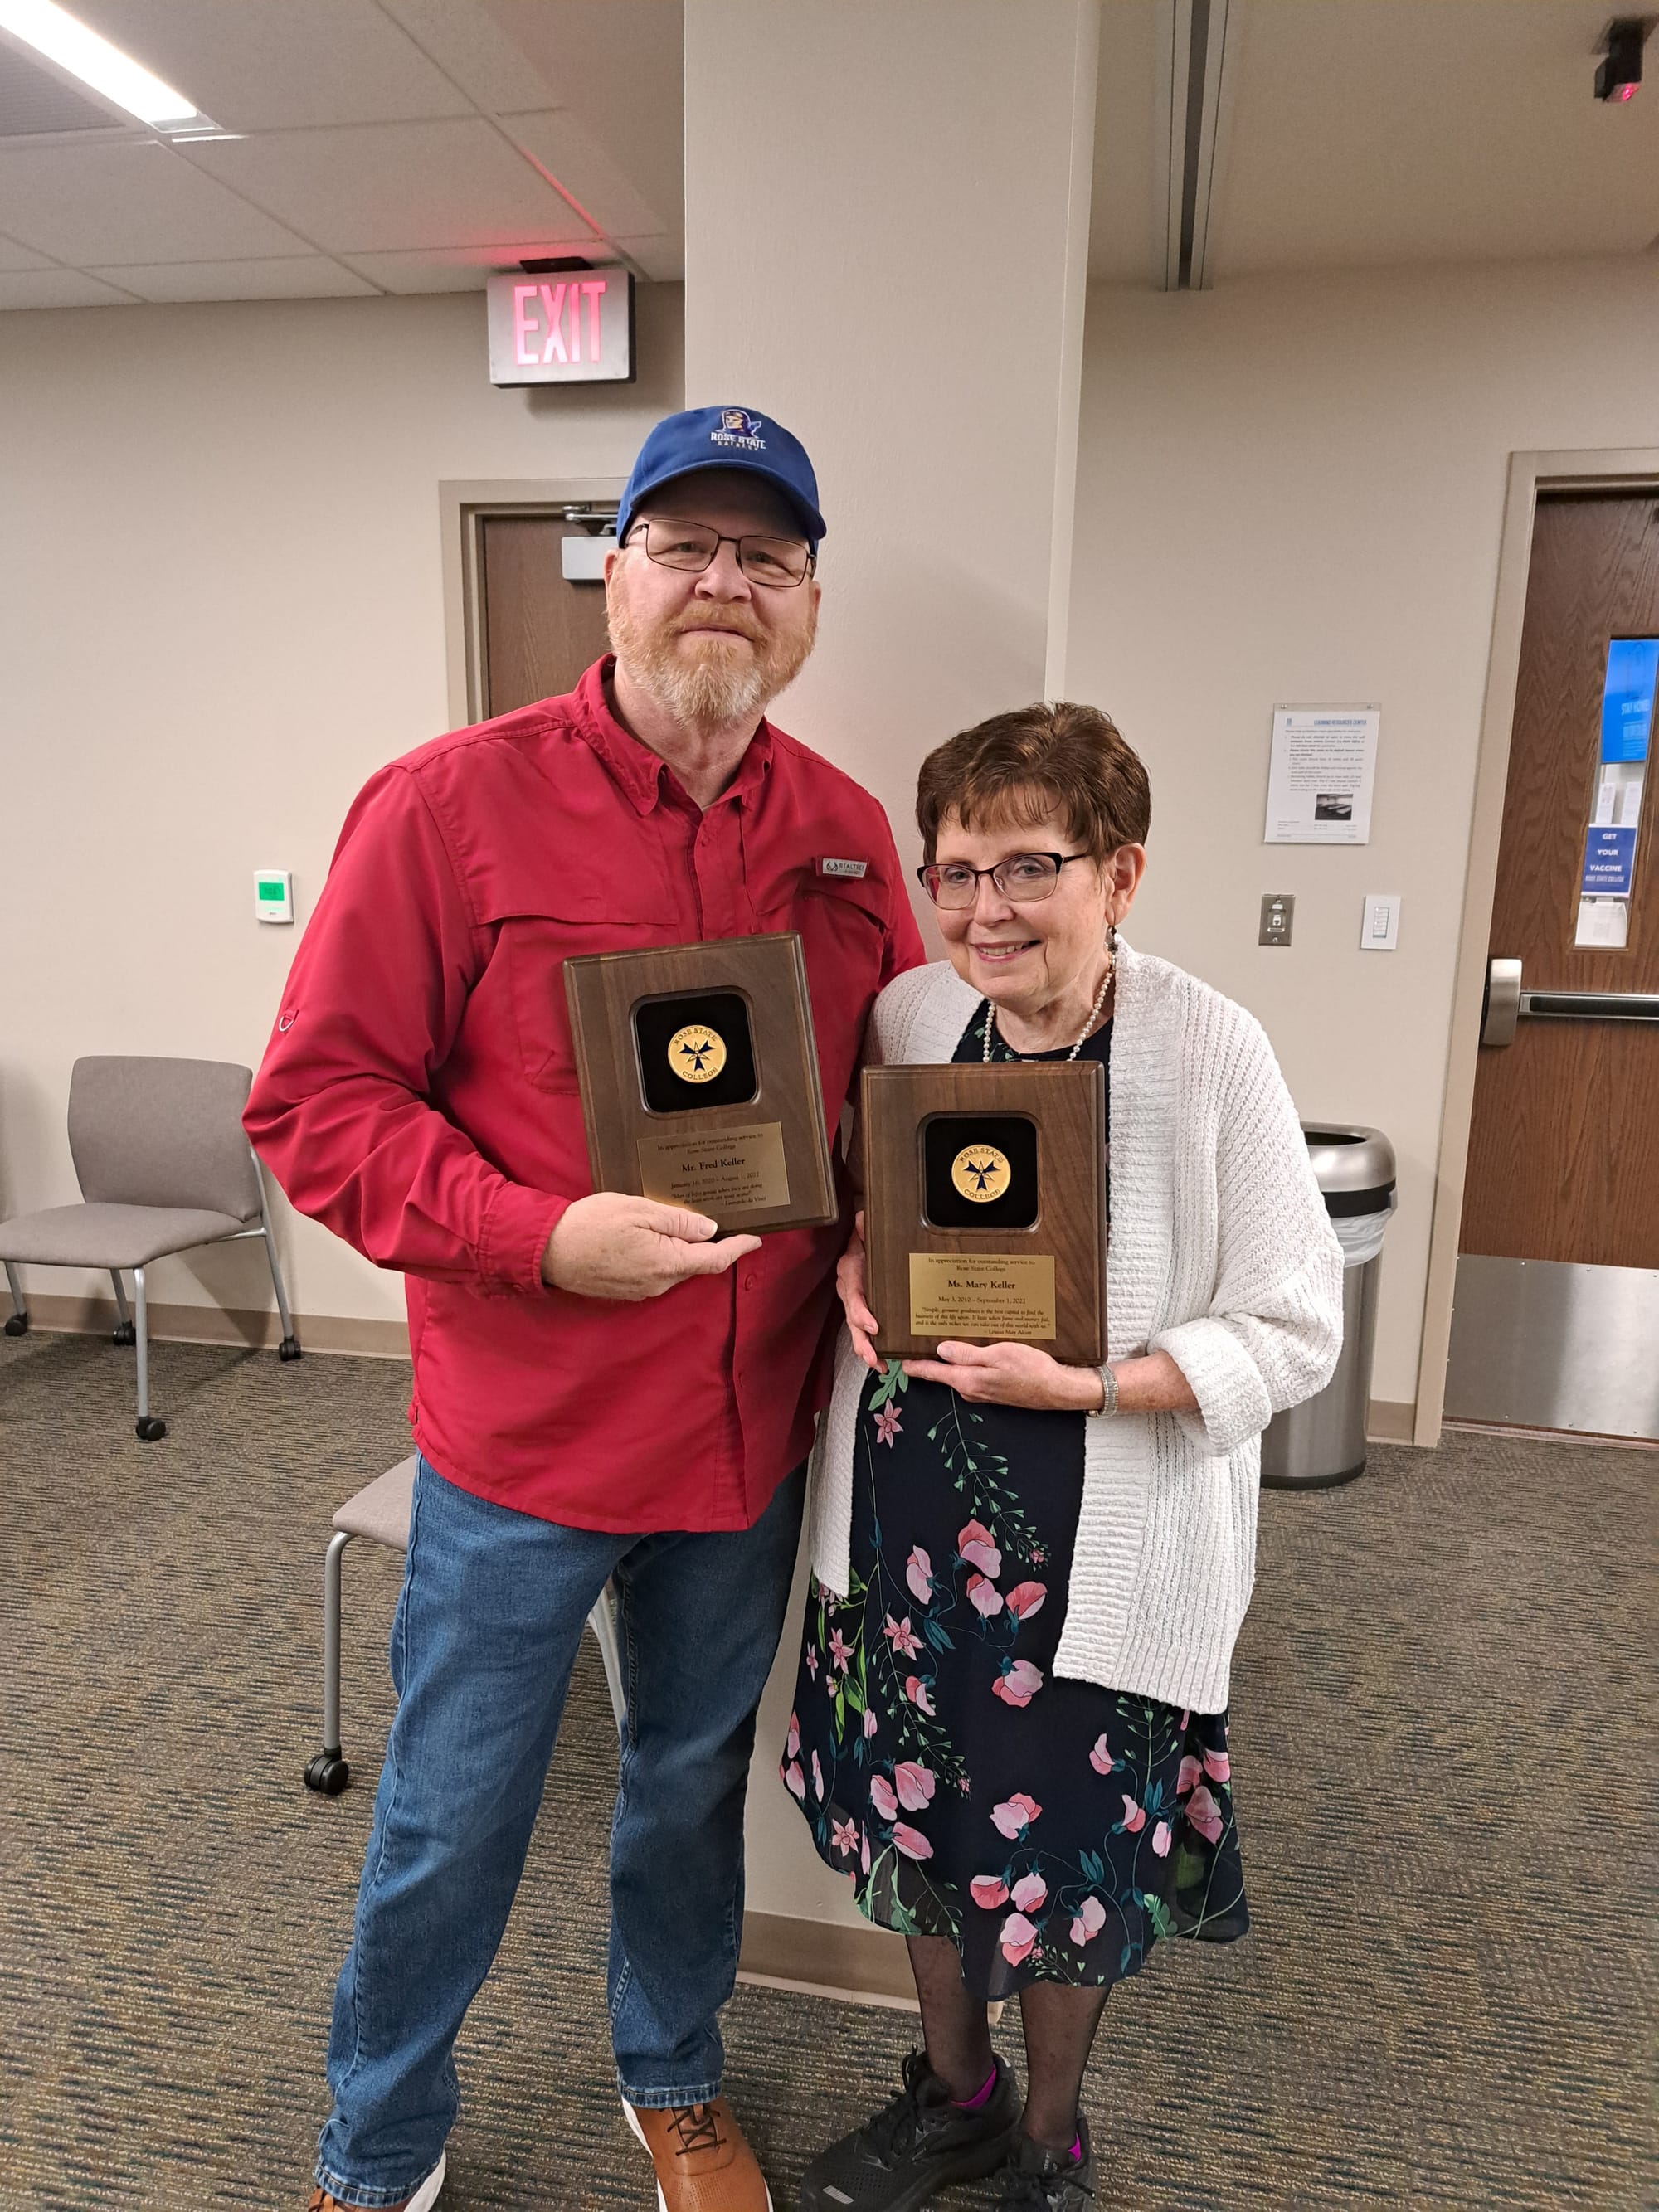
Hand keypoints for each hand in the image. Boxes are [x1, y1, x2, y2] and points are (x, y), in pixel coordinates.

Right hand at [541, 1192, 760, 1301]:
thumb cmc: (590, 1225)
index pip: (715, 1260)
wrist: (547, 1251)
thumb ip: (677, 1221)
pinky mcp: (628, 1290)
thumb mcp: (638, 1211)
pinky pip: (657, 1273)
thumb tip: (710, 1229)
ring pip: (676, 1268)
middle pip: (696, 1264)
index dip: (738, 1248)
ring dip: (684, 1249)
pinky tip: (654, 1237)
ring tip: (682, 1223)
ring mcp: (642, 1290)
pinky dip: (664, 1256)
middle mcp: (659, 1283)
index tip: (756, 1238)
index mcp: (667, 1262)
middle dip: (710, 1245)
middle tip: (717, 1217)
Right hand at [837, 1209, 882, 1372]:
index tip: (874, 1326)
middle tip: (873, 1357)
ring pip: (856, 1330)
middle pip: (851, 1320)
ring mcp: (854, 1303)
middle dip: (861, 1341)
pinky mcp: (862, 1311)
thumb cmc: (866, 1238)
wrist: (862, 1240)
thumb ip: (865, 1226)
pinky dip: (872, 1348)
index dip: (861, 1312)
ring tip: (879, 1365)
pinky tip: (883, 1362)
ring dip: (866, 1350)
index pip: (852, 1293)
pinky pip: (864, 1332)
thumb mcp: (866, 1230)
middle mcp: (848, 1289)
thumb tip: (863, 1218)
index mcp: (849, 1271)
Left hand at [901, 1340, 1105, 1411]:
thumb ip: (968, 1354)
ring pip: (956, 1372)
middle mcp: (970, 1390)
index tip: (894, 1356)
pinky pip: (971, 1374)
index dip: (911, 1363)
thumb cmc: (1032, 1371)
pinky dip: (964, 1362)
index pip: (930, 1372)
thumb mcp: (998, 1355)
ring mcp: (981, 1391)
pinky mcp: (992, 1388)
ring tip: (938, 1337)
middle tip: (915, 1337)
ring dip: (948, 1358)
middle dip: (927, 1356)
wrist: (1057, 1389)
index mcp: (968, 1381)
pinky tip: (968, 1349)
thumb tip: (940, 1349)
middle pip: (940, 1372)